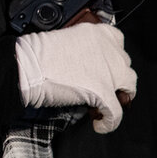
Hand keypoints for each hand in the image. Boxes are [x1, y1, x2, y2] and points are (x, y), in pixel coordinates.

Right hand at [15, 22, 136, 132]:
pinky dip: (110, 122)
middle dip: (117, 77)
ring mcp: (108, 72)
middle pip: (125, 65)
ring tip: (105, 104)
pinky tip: (100, 125)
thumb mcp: (65, 40)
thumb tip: (87, 65)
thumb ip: (82, 48)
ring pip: (129, 87)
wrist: (27, 65)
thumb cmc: (37, 53)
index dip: (113, 55)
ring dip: (119, 96)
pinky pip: (115, 112)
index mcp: (96, 33)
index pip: (117, 40)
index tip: (106, 63)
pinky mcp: (103, 92)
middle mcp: (108, 49)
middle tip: (104, 85)